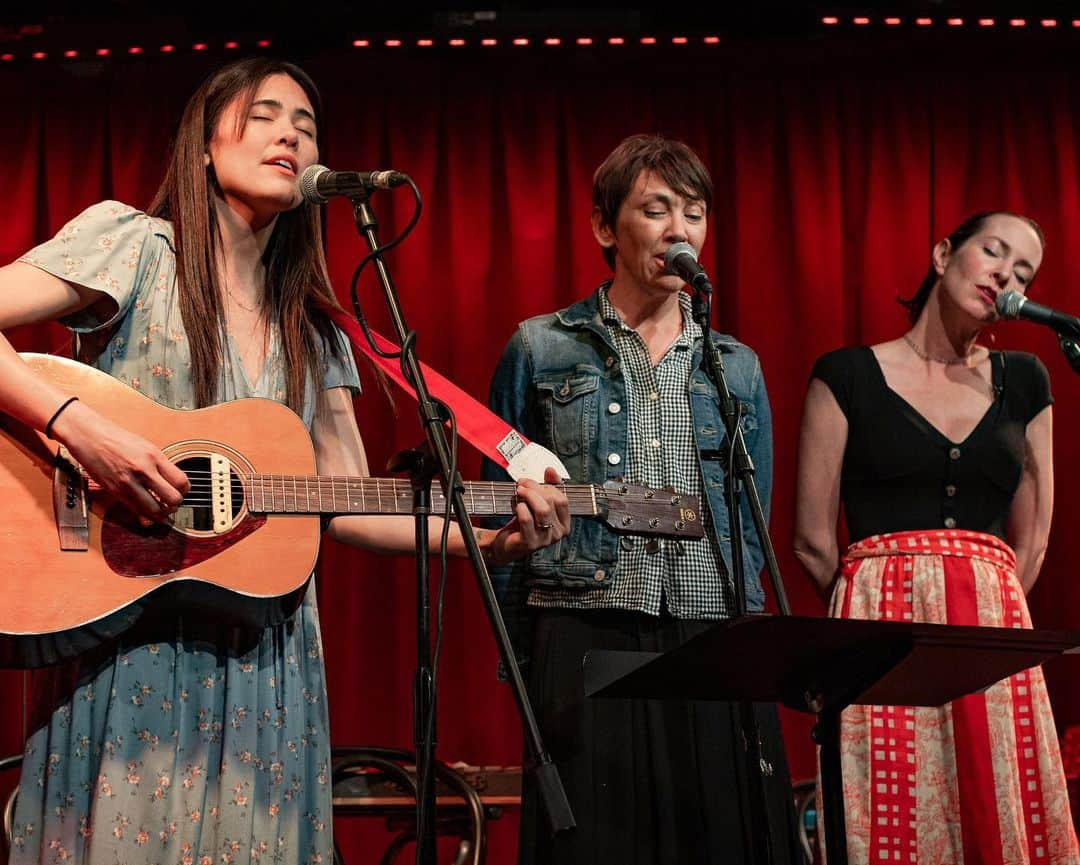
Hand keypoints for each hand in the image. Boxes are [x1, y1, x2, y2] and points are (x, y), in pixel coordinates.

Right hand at [50, 399, 189, 520]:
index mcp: (154, 456)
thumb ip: (159, 464)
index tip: (181, 491)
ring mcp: (129, 482)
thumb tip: (172, 482)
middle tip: (172, 504)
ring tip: (159, 510)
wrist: (89, 435)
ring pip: (155, 511)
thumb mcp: (145, 446)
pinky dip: (144, 515)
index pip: (181, 481)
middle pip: (173, 499)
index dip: (184, 491)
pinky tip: (145, 510)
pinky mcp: (115, 491)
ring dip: (161, 514)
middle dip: (175, 505)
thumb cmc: (117, 439)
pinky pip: (135, 510)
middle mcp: (144, 470)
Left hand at [485, 466, 570, 565]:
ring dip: (528, 496)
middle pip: (551, 502)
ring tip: (518, 492)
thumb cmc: (523, 522)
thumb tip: (550, 470)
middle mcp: (557, 533)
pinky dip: (520, 508)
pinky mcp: (530, 543)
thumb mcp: (537, 503)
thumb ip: (547, 486)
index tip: (532, 482)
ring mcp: (545, 540)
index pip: (562, 499)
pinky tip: (516, 507)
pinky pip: (527, 519)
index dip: (547, 487)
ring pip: (542, 510)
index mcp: (564, 523)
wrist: (506, 543)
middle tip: (521, 485)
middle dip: (534, 488)